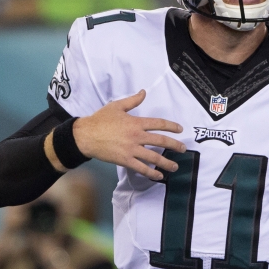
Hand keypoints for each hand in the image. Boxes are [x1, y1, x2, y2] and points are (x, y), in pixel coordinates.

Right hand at [72, 90, 186, 180]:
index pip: (158, 124)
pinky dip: (151, 173)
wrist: (86, 136)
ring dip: (166, 162)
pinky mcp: (125, 160)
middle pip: (160, 141)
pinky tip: (159, 175)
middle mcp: (137, 136)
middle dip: (174, 145)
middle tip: (183, 149)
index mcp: (136, 122)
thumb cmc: (100, 120)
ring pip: (153, 157)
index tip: (180, 129)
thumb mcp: (116, 106)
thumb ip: (132, 100)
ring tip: (175, 166)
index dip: (171, 126)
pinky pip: (141, 168)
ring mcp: (132, 149)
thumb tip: (143, 92)